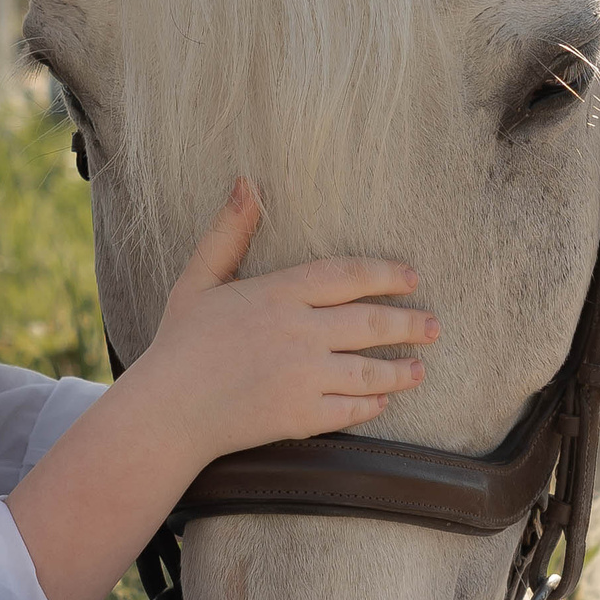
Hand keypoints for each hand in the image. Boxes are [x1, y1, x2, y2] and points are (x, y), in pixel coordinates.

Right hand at [118, 177, 437, 466]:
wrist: (166, 412)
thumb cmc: (180, 343)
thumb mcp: (200, 279)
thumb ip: (229, 232)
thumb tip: (247, 182)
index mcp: (278, 294)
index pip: (348, 274)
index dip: (386, 274)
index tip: (411, 278)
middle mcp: (298, 332)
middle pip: (371, 323)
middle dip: (409, 323)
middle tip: (433, 325)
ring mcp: (303, 377)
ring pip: (369, 371)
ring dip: (401, 370)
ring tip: (420, 368)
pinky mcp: (300, 417)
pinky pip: (351, 410)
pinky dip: (372, 406)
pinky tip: (383, 401)